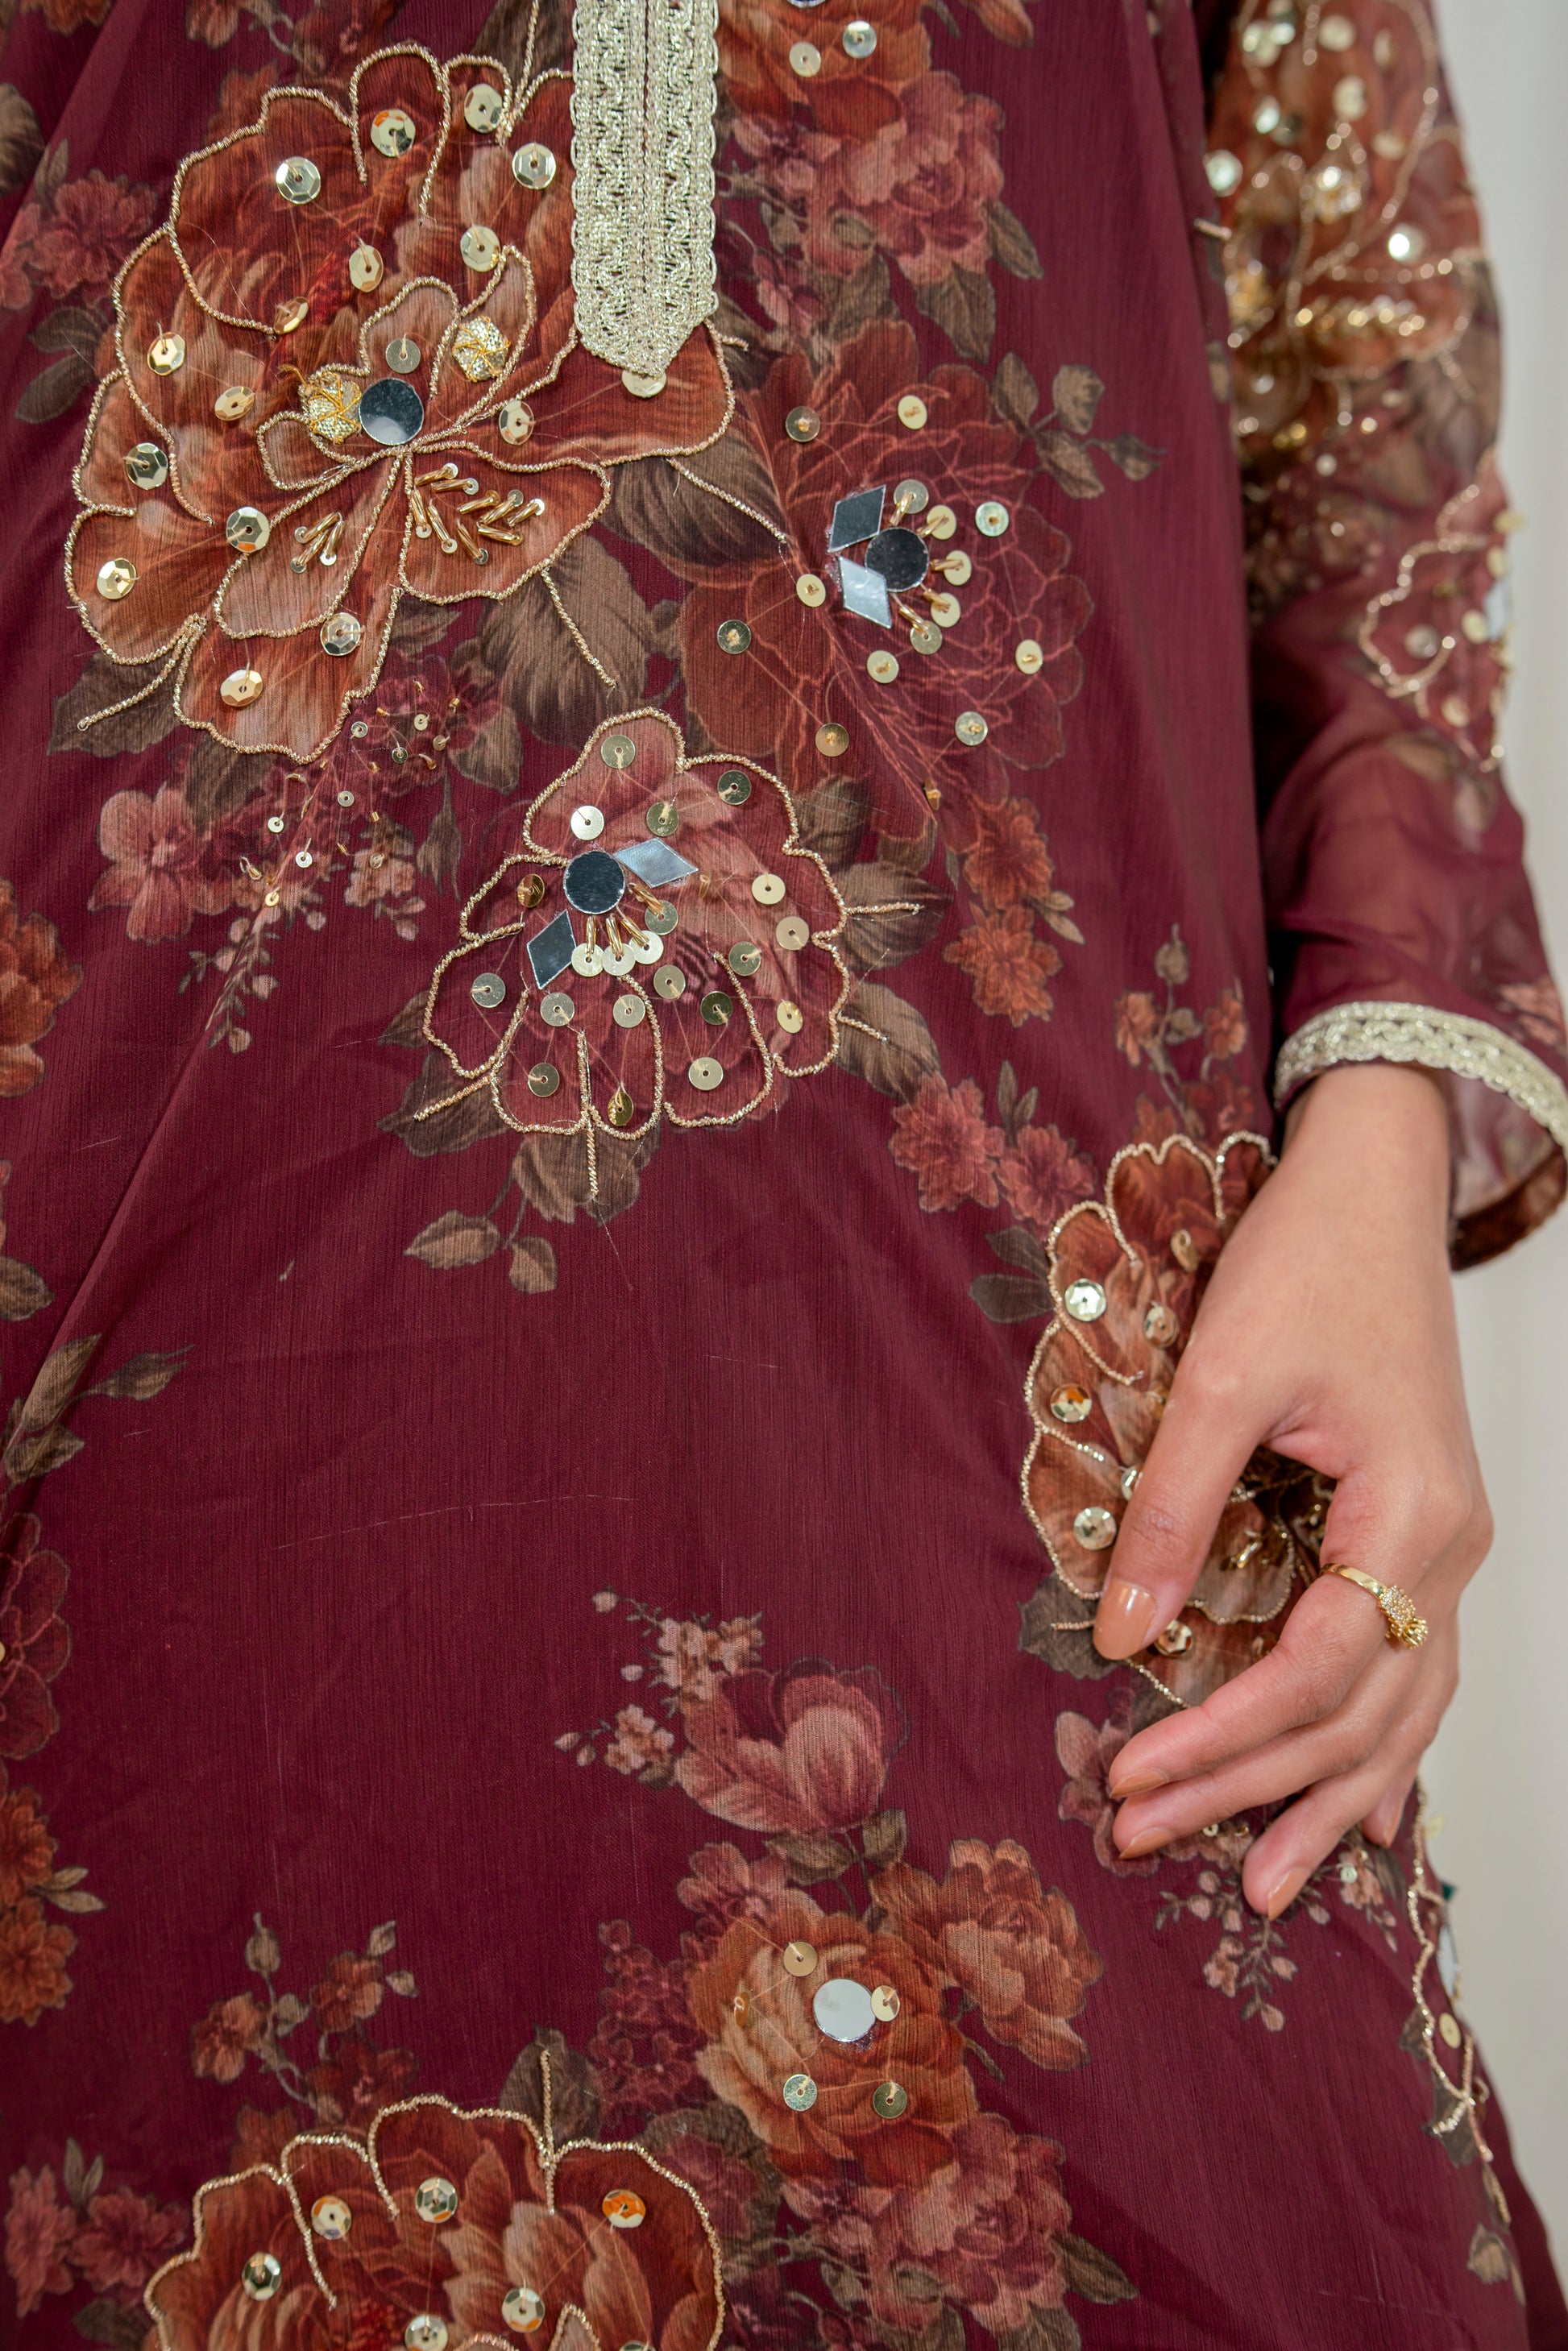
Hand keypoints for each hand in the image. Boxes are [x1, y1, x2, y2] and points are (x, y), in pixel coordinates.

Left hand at [1094, 1062, 1487, 1915]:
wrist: (1371, 1191)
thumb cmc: (1306, 1262)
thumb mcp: (1225, 1374)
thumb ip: (1173, 1505)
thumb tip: (1119, 1635)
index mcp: (1410, 1512)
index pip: (1315, 1666)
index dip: (1221, 1734)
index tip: (1128, 1772)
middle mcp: (1449, 1548)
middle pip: (1356, 1710)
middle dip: (1251, 1785)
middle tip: (1147, 1837)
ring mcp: (1449, 1548)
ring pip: (1400, 1709)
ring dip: (1325, 1795)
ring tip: (1267, 1886)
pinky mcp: (1423, 1536)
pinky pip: (1414, 1672)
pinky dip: (1380, 1747)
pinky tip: (1364, 1813)